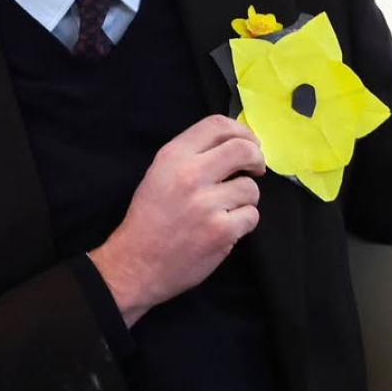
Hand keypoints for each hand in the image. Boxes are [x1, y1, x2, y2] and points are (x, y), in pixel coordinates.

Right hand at [89, 115, 263, 325]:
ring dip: (246, 198)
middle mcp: (190, 175)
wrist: (135, 265)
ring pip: (250, 188)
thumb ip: (193, 155)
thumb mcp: (160, 174)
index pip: (216, 125)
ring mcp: (206, 204)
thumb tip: (238, 142)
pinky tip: (226, 228)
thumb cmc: (150, 218)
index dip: (241, 131)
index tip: (249, 143)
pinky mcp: (221, 231)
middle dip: (256, 158)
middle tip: (256, 169)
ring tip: (228, 209)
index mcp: (173, 157)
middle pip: (243, 149)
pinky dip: (243, 222)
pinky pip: (251, 216)